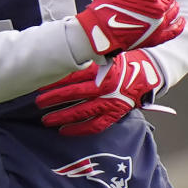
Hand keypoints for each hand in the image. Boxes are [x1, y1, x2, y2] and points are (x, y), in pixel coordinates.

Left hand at [36, 49, 169, 134]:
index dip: (55, 80)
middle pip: (73, 93)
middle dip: (53, 99)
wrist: (149, 71)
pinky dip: (79, 129)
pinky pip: (95, 125)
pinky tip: (65, 131)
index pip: (73, 75)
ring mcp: (110, 101)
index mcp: (101, 69)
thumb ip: (87, 61)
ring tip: (46, 120)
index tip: (40, 84)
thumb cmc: (123, 62)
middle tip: (38, 103)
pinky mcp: (115, 113)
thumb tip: (63, 58)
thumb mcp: (105, 56)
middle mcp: (104, 86)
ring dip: (62, 116)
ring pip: (81, 111)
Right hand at [75, 0, 183, 54]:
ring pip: (173, 10)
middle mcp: (158, 8)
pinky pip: (174, 31)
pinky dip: (179, 24)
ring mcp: (158, 24)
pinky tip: (181, 19)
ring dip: (172, 3)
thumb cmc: (107, 2)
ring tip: (169, 1)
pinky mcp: (156, 38)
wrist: (99, 29)